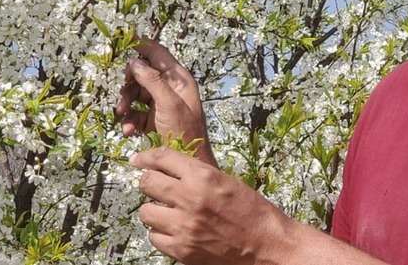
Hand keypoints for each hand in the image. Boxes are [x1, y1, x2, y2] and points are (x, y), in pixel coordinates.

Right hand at [116, 38, 215, 165]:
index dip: (141, 46)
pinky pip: (136, 113)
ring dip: (126, 104)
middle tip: (122, 94)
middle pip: (142, 74)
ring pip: (136, 94)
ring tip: (122, 115)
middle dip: (129, 84)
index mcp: (179, 79)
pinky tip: (129, 130)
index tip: (123, 40)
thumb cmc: (184, 131)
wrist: (187, 162)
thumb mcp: (168, 104)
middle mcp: (170, 88)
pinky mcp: (153, 119)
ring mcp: (161, 104)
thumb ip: (152, 81)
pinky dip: (130, 120)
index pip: (158, 53)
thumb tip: (135, 62)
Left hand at [132, 147, 293, 264]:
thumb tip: (168, 171)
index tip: (138, 160)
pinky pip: (154, 237)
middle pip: (148, 183)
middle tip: (154, 187)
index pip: (162, 158)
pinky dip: (160, 234)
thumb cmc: (253, 212)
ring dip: (153, 210)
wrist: (269, 246)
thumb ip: (196, 175)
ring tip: (166, 212)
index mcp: (203, 176)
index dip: (146, 157)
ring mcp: (184, 226)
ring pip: (146, 212)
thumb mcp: (226, 181)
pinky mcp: (182, 249)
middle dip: (148, 183)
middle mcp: (190, 198)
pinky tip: (173, 231)